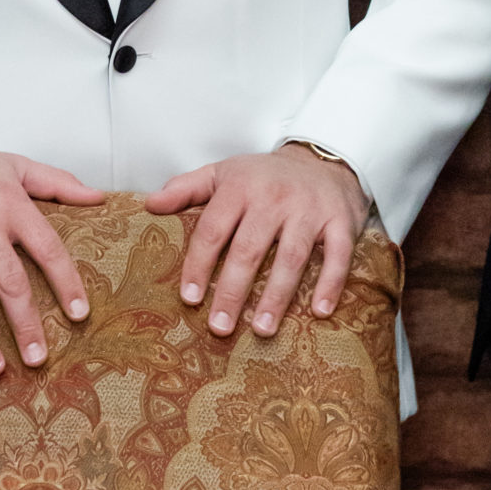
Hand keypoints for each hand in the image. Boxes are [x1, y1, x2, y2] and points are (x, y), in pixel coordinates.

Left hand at [143, 145, 368, 340]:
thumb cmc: (265, 176)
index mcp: (240, 187)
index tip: (190, 298)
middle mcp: (274, 198)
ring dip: (277, 296)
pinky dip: (331, 284)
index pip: (213, 230)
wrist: (322, 160)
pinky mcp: (341, 222)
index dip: (199, 265)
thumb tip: (149, 205)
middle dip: (233, 291)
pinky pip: (338, 256)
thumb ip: (186, 188)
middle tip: (220, 327)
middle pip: (249, 249)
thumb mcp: (223, 173)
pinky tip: (319, 312)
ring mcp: (309, 210)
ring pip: (291, 256)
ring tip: (262, 329)